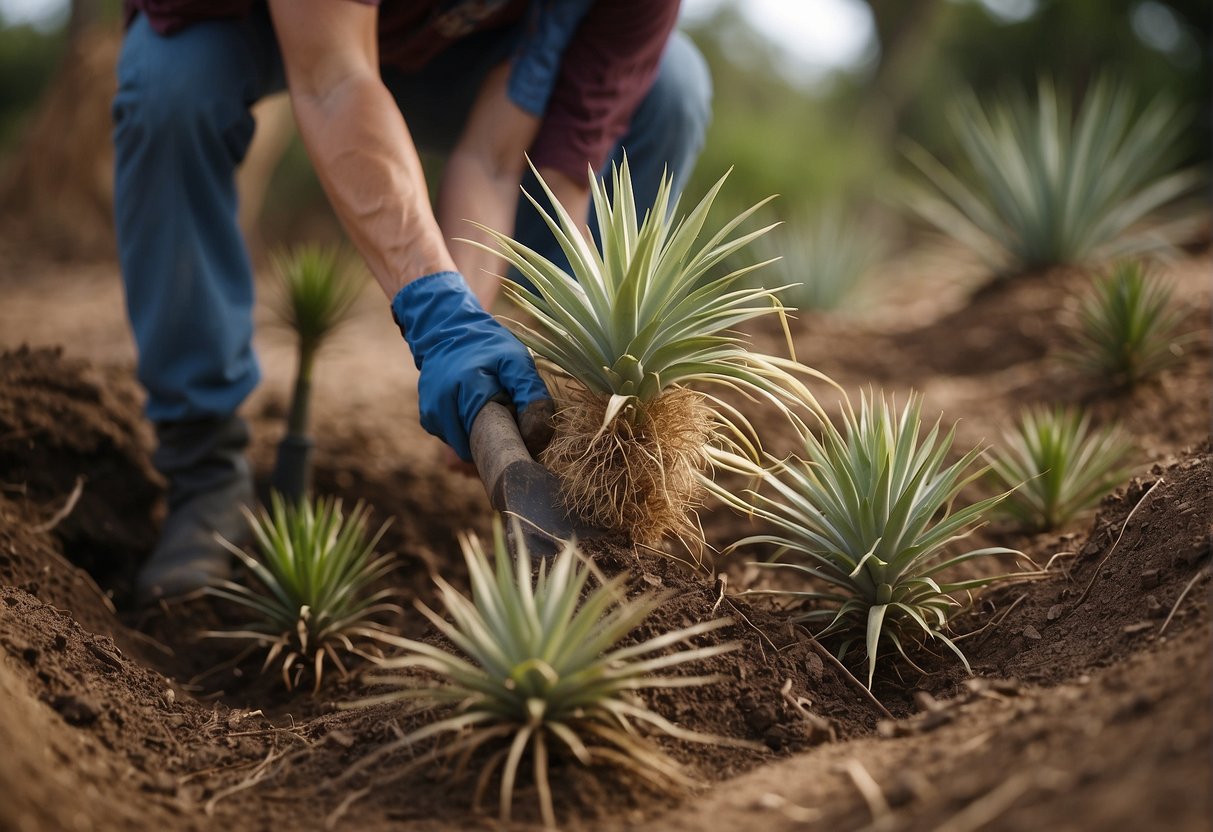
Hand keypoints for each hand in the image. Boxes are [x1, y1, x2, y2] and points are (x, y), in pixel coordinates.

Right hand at [392, 271, 549, 460]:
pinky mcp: (427, 417)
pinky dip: (463, 430)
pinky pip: (451, 437)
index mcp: (468, 385)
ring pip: (461, 444)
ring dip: (476, 435)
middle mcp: (443, 402)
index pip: (489, 436)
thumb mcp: (516, 359)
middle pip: (474, 445)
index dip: (506, 440)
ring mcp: (431, 411)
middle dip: (491, 438)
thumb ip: (530, 392)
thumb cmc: (488, 345)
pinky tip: (470, 409)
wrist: (449, 329)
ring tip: (486, 408)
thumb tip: (536, 434)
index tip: (517, 430)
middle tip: (503, 415)